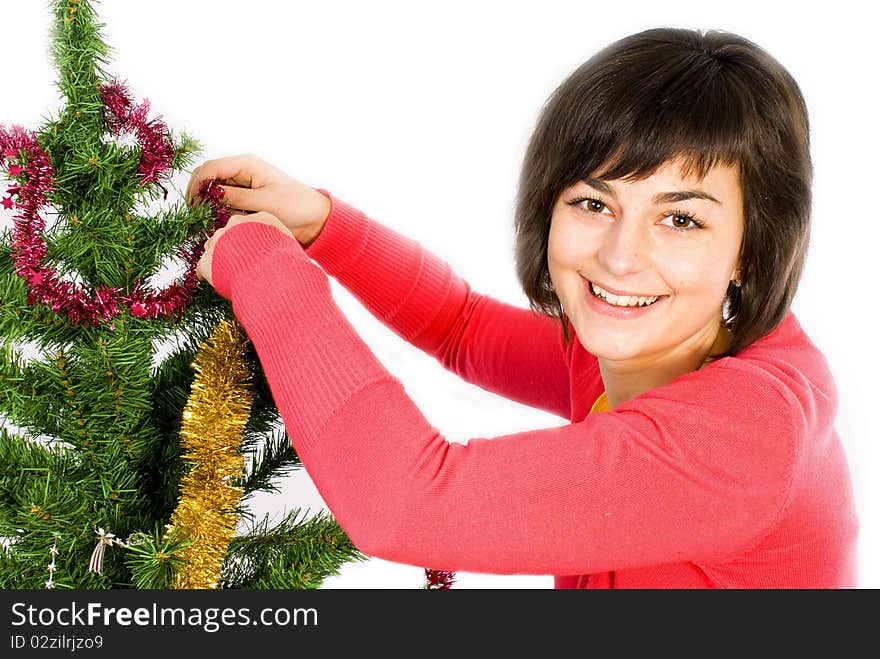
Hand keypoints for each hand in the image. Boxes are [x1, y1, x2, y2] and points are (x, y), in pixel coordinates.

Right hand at [185, 154, 330, 246]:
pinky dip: (219, 213)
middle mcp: (242, 172)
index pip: (210, 168)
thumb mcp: (264, 202)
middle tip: (196, 216)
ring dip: (208, 206)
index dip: (196, 185)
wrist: (316, 220)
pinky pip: (224, 204)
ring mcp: (243, 186)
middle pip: (207, 178)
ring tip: (207, 222)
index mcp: (247, 165)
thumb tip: (208, 196)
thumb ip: (235, 198)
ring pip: (213, 192)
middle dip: (198, 195)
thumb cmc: (297, 206)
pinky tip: (219, 225)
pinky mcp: (246, 201)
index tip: (192, 205)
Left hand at [196, 211, 293, 287]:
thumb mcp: (290, 246)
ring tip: (229, 274)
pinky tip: (211, 282)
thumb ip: (280, 243)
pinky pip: (202, 267)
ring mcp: (221, 239)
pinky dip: (206, 275)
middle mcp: (238, 223)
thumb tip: (286, 252)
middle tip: (241, 263)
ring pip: (213, 247)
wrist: (274, 276)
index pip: (249, 224)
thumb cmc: (289, 264)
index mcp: (261, 218)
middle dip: (231, 247)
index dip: (249, 239)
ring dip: (218, 259)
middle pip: (229, 233)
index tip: (252, 250)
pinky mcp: (208, 258)